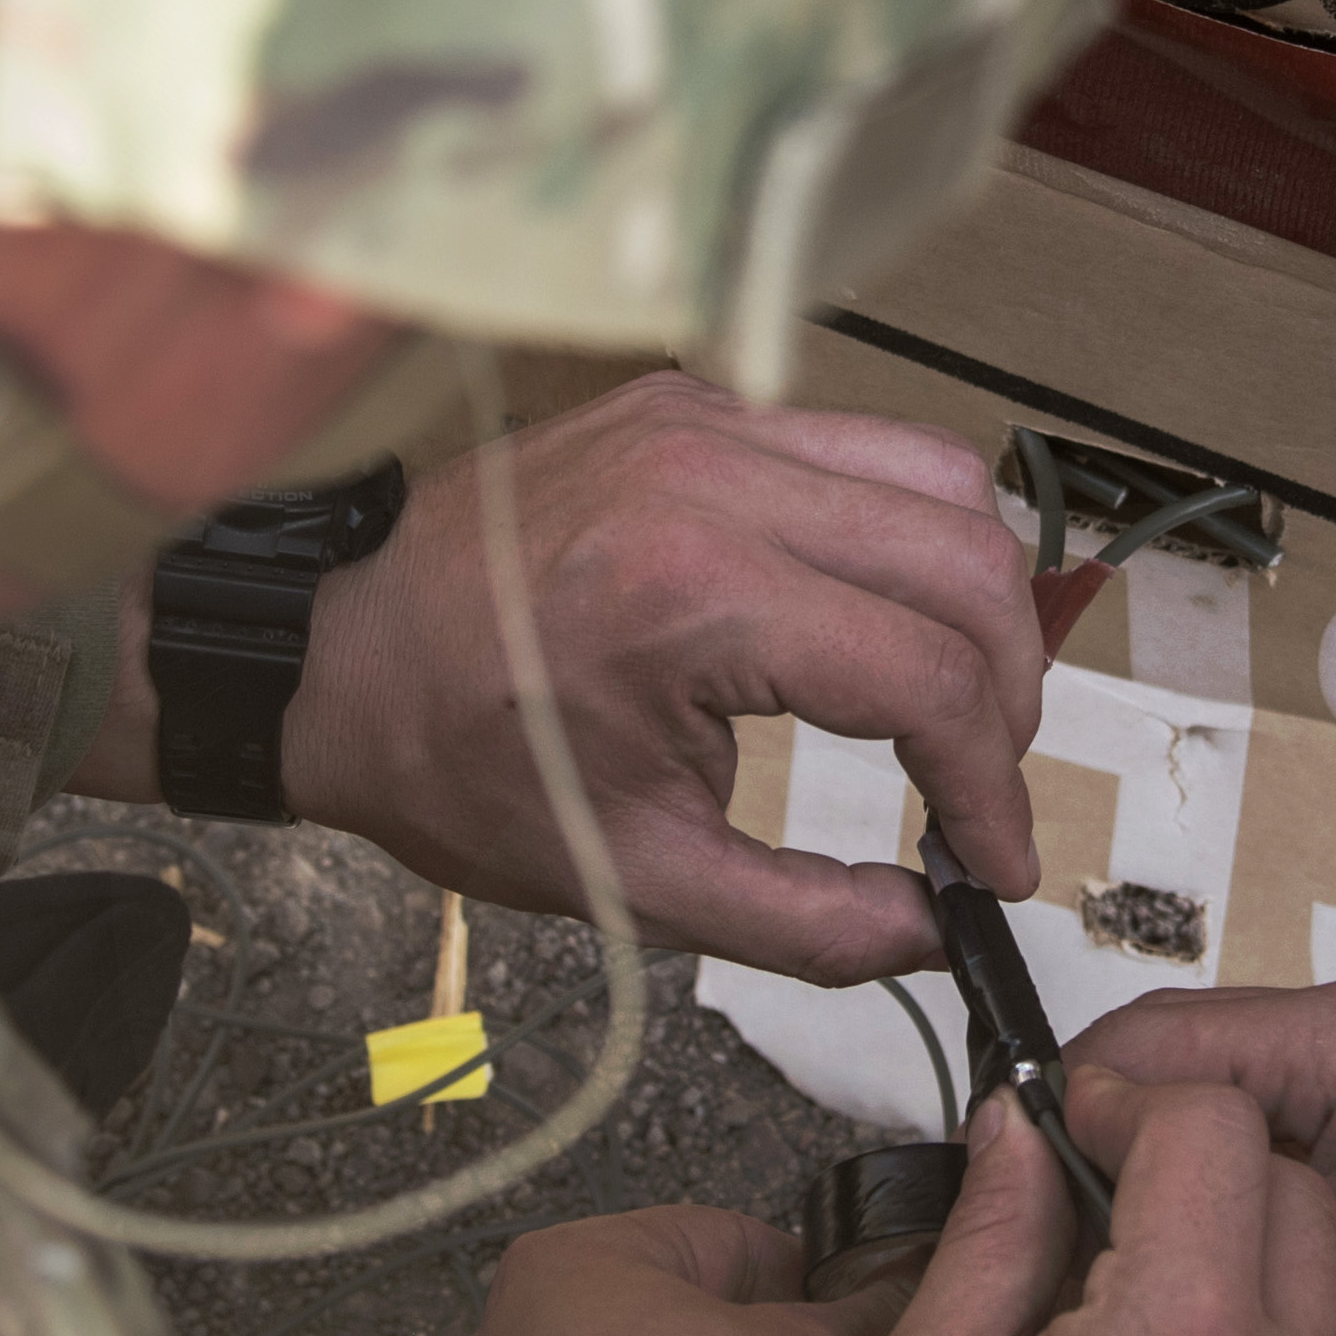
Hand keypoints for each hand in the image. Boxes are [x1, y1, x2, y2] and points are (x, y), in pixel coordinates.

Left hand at [85, 371, 1047, 981]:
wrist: (326, 647)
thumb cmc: (456, 758)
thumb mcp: (633, 881)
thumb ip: (807, 925)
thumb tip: (936, 933)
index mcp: (690, 597)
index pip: (930, 678)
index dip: (993, 788)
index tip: (995, 867)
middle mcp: (714, 479)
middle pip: (972, 562)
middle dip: (1010, 693)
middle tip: (978, 788)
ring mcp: (711, 420)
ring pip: (945, 480)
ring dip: (978, 602)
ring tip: (944, 702)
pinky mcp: (701, 401)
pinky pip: (868, 449)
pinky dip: (905, 540)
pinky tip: (868, 623)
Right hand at [1067, 981, 1335, 1335]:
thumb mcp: (1324, 1287)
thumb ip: (1195, 1211)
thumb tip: (1074, 1171)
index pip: (1151, 1036)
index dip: (1069, 1117)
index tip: (1015, 1205)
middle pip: (1197, 1061)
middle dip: (1129, 1150)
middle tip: (1063, 1255)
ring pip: (1249, 1104)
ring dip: (1193, 1178)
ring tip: (1141, 1273)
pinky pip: (1312, 1131)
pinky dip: (1260, 1191)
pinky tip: (1234, 1275)